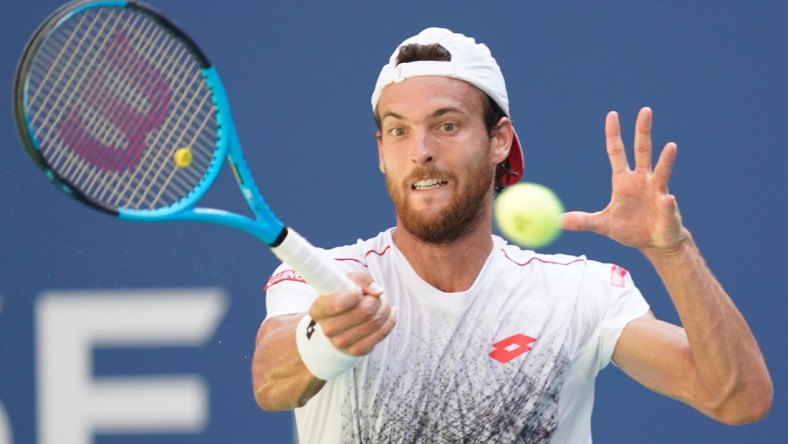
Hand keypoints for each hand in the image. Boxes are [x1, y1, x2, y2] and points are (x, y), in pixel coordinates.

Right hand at [308, 272, 395, 355]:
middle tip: (375, 296)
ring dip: (384, 308)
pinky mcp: (357, 351)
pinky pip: (382, 333)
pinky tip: (389, 312)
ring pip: (375, 322)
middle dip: (375, 300)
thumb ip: (362, 280)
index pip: (337, 304)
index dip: (354, 294)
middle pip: (364, 312)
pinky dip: (390, 320)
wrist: (340, 323)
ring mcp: (341, 343)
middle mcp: (328, 329)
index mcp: (318, 310)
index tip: (358, 290)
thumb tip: (378, 291)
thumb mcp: (347, 281)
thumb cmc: (343, 296)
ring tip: (382, 303)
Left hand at [562, 107, 685, 253]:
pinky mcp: (668, 208)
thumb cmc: (630, 229)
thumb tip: (558, 220)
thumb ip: (583, 221)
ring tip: (671, 147)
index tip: (612, 114)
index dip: (614, 134)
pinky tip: (668, 200)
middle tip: (645, 110)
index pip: (617, 152)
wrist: (654, 242)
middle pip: (642, 150)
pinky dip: (667, 202)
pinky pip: (668, 204)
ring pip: (662, 171)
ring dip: (666, 160)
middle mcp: (642, 180)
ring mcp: (657, 191)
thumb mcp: (603, 225)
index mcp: (623, 181)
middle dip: (643, 131)